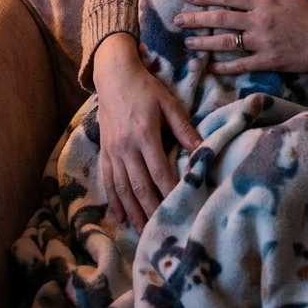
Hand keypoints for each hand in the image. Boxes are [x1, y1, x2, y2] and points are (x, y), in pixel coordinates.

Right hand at [93, 33, 202, 230]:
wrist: (113, 74)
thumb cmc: (145, 88)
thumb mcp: (168, 104)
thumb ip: (184, 129)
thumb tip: (203, 151)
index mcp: (144, 134)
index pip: (159, 172)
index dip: (170, 192)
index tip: (182, 209)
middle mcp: (126, 147)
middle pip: (139, 186)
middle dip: (151, 211)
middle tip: (162, 233)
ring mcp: (112, 151)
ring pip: (122, 189)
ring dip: (132, 212)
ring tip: (142, 232)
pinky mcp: (104, 151)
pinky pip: (108, 181)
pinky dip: (114, 201)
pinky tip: (120, 217)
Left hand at [174, 0, 307, 74]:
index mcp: (264, 3)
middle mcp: (259, 21)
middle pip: (222, 18)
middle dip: (197, 19)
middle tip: (177, 20)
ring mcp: (262, 43)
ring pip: (226, 42)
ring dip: (204, 43)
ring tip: (188, 43)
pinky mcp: (268, 62)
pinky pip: (241, 65)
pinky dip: (224, 68)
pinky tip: (210, 68)